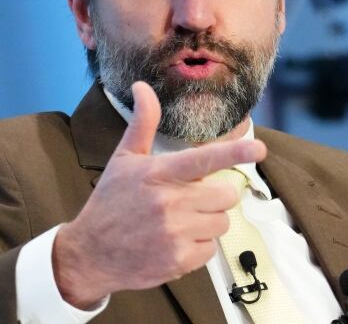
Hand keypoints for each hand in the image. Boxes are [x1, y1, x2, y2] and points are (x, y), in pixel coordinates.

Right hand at [53, 81, 266, 308]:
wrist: (89, 253)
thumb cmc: (110, 201)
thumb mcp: (124, 158)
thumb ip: (143, 123)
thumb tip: (143, 87)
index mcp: (159, 173)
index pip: (204, 160)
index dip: (235, 152)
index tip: (258, 149)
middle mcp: (170, 203)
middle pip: (226, 195)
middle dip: (214, 196)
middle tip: (190, 199)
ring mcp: (176, 234)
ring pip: (222, 223)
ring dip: (207, 222)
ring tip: (179, 222)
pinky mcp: (179, 261)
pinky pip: (211, 250)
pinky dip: (198, 247)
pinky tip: (174, 242)